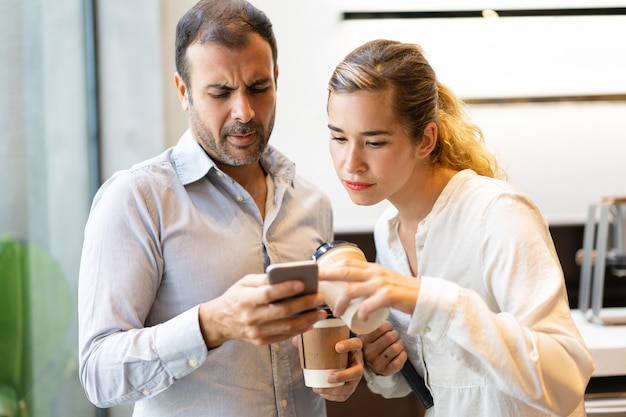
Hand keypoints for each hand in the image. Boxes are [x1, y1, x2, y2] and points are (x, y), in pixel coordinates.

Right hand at [199, 274, 326, 347]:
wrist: (219, 321)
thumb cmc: (236, 297)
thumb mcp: (244, 282)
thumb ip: (264, 279)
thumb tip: (287, 276)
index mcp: (245, 299)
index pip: (268, 294)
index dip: (286, 289)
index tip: (303, 283)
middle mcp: (250, 317)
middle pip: (282, 311)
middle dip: (304, 304)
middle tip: (319, 298)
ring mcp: (255, 332)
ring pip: (286, 327)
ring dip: (307, 319)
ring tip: (321, 312)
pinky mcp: (260, 341)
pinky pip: (283, 337)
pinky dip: (299, 330)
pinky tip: (310, 323)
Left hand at [313, 336, 363, 401]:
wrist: (341, 356)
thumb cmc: (333, 346)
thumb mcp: (328, 339)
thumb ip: (312, 338)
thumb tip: (295, 340)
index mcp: (355, 347)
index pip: (356, 344)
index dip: (348, 345)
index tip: (337, 347)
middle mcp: (358, 362)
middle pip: (357, 371)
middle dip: (343, 376)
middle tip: (328, 377)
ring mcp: (355, 376)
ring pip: (351, 386)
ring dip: (336, 390)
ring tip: (320, 389)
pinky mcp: (351, 386)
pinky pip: (345, 394)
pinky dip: (333, 396)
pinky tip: (322, 393)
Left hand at [318, 260, 419, 318]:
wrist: (426, 297)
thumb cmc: (403, 292)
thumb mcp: (384, 281)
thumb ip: (369, 281)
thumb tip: (351, 287)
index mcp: (373, 268)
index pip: (348, 262)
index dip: (331, 265)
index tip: (317, 270)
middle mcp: (375, 273)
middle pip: (345, 272)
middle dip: (327, 276)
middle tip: (315, 283)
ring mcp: (382, 283)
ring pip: (352, 289)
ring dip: (341, 302)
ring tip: (337, 313)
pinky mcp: (389, 296)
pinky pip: (368, 305)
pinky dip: (361, 313)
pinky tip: (361, 320)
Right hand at [359, 321, 406, 375]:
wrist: (371, 365)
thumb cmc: (372, 345)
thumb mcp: (367, 334)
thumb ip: (372, 324)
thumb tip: (380, 310)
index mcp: (363, 341)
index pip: (381, 328)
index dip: (389, 326)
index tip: (388, 328)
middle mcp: (368, 353)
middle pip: (390, 337)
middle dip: (395, 334)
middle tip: (394, 335)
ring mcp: (376, 364)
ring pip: (396, 348)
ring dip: (400, 343)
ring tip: (398, 343)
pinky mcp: (386, 371)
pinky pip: (399, 361)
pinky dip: (403, 354)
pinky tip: (400, 352)